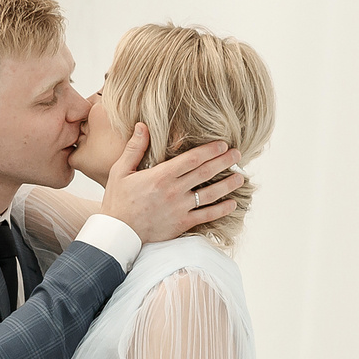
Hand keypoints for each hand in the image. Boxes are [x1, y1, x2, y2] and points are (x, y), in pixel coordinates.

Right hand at [97, 126, 243, 243]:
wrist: (118, 233)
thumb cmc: (118, 201)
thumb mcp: (120, 171)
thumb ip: (134, 148)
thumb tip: (142, 125)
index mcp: (161, 176)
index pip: (192, 159)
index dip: (210, 150)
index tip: (222, 144)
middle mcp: (174, 191)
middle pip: (205, 173)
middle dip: (224, 162)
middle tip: (238, 154)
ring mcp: (180, 209)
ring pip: (210, 195)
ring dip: (228, 185)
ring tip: (241, 177)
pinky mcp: (182, 224)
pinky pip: (206, 216)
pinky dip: (221, 210)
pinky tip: (232, 204)